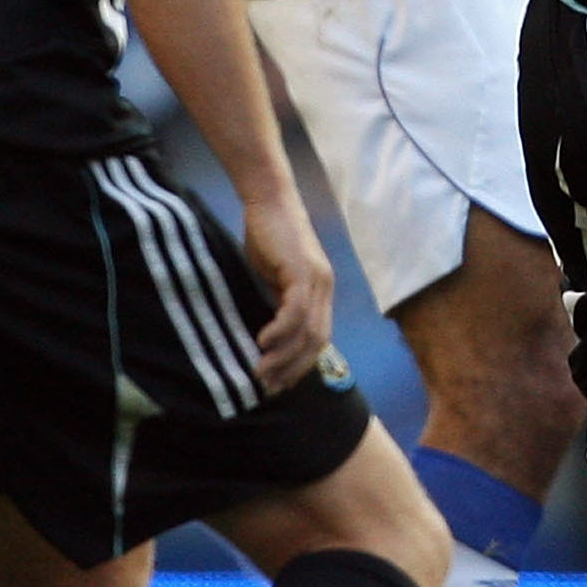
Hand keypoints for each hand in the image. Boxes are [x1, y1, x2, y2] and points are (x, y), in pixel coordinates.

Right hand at [240, 199, 335, 394]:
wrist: (268, 200)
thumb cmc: (266, 236)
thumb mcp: (273, 277)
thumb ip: (276, 303)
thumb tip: (267, 336)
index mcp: (321, 292)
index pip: (319, 339)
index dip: (301, 364)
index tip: (280, 383)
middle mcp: (325, 289)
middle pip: (317, 342)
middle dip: (293, 369)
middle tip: (270, 386)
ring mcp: (317, 280)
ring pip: (306, 330)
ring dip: (283, 356)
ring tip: (261, 371)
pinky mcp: (302, 271)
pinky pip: (295, 310)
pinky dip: (280, 330)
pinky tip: (262, 343)